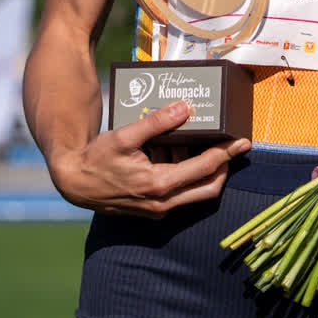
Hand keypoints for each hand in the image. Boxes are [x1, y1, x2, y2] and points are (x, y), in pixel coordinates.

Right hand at [50, 101, 251, 217]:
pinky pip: (180, 194)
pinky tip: (176, 153)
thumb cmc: (97, 159)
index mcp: (160, 184)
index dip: (227, 153)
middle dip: (225, 167)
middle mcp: (163, 202)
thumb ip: (156, 122)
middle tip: (234, 147)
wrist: (74, 184)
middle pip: (209, 188)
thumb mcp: (125, 135)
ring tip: (199, 143)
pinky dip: (186, 176)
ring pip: (196, 193)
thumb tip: (185, 108)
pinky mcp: (152, 209)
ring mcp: (158, 209)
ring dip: (203, 171)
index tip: (243, 141)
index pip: (205, 168)